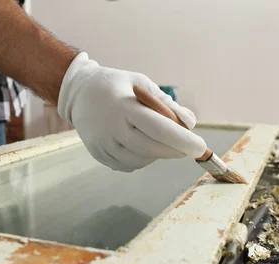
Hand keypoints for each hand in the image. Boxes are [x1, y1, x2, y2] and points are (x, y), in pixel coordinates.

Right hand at [57, 53, 206, 171]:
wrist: (78, 93)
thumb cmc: (117, 86)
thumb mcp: (142, 83)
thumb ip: (166, 103)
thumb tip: (190, 123)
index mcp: (125, 107)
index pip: (159, 128)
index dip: (182, 140)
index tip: (200, 146)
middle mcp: (112, 128)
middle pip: (152, 149)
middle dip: (176, 151)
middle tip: (191, 149)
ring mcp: (104, 144)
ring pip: (142, 160)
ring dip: (158, 153)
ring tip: (160, 139)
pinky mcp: (99, 155)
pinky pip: (129, 165)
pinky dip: (142, 159)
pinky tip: (141, 144)